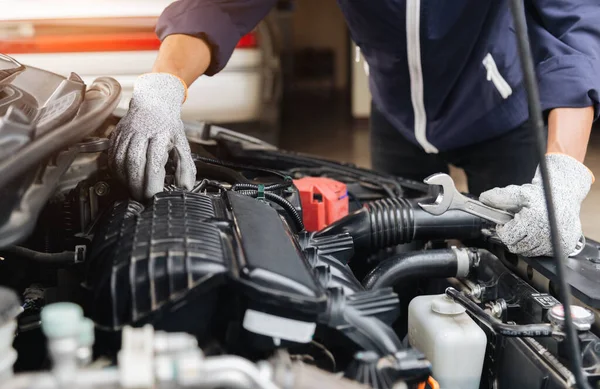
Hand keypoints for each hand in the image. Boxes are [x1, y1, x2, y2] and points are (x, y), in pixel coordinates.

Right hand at [109, 73, 195, 199]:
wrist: (153, 101)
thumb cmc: (169, 125)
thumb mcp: (183, 143)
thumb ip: (186, 167)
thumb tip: (186, 188)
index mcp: (161, 135)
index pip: (154, 162)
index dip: (152, 182)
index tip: (154, 196)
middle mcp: (141, 133)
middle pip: (134, 163)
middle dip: (137, 185)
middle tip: (142, 198)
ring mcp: (126, 133)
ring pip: (120, 161)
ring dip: (125, 180)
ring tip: (133, 191)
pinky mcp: (116, 135)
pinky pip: (111, 157)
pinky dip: (116, 172)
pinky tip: (124, 179)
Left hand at [479, 154, 592, 256]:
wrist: (564, 196)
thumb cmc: (540, 195)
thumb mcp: (518, 193)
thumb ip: (500, 197)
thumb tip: (484, 199)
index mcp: (532, 222)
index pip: (507, 237)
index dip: (503, 230)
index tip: (505, 223)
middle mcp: (544, 235)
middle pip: (516, 247)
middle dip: (512, 237)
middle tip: (516, 225)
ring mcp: (555, 243)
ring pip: (528, 252)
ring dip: (524, 242)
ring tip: (528, 228)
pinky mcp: (563, 248)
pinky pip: (542, 254)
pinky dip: (537, 246)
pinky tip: (538, 233)